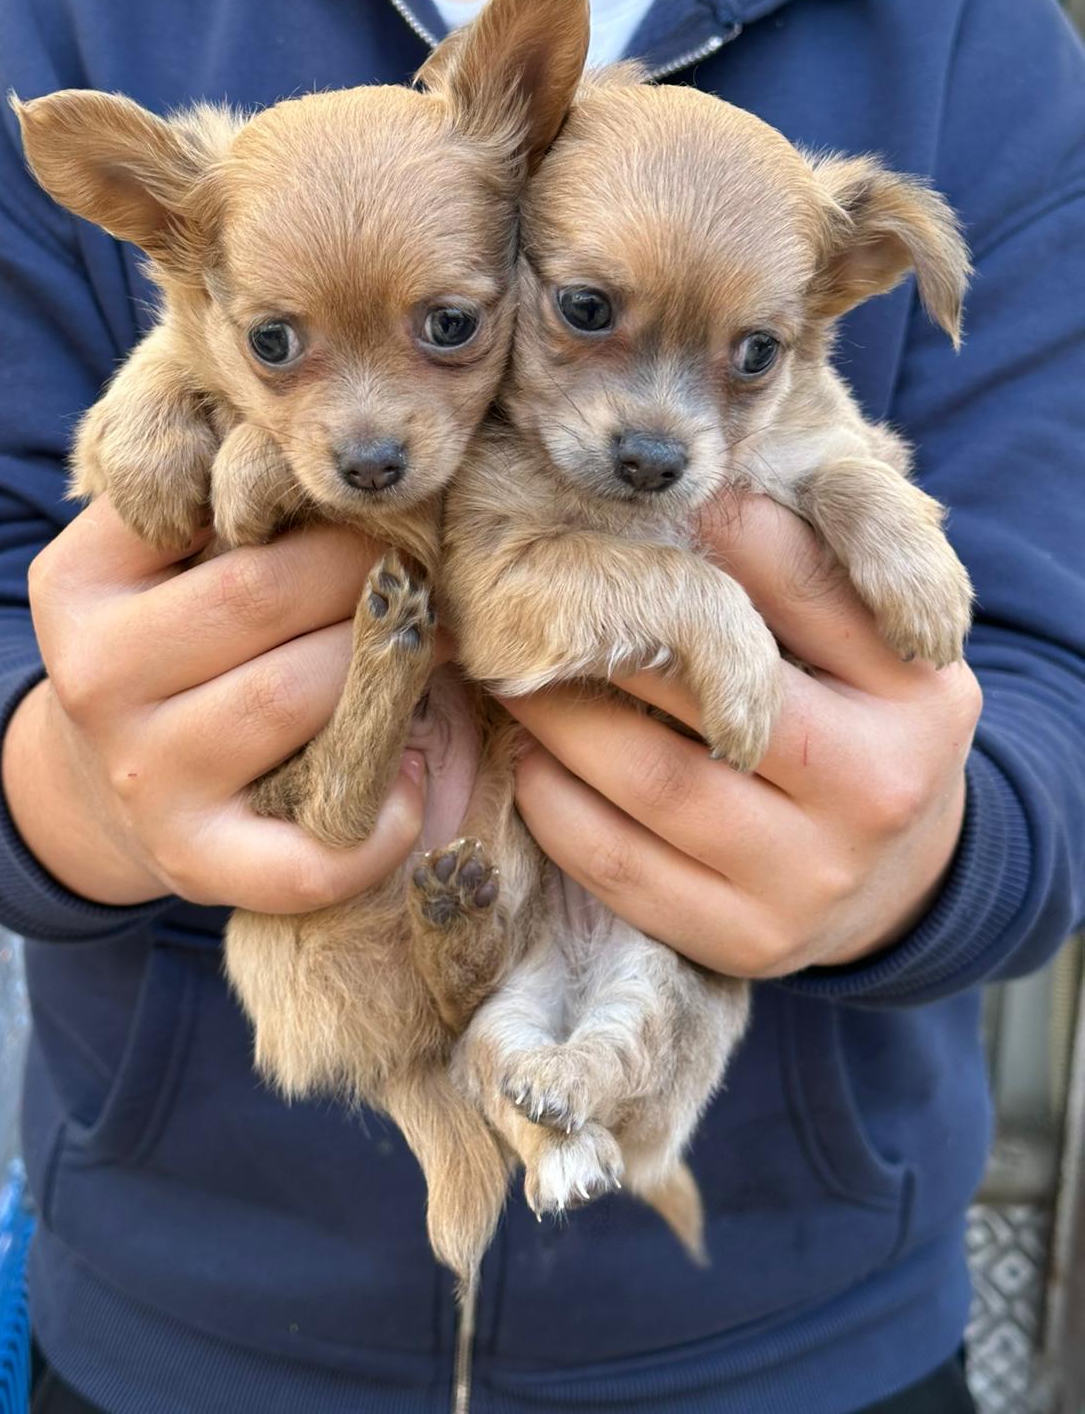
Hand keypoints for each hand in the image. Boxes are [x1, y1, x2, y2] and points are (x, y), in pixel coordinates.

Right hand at [2, 497, 427, 911]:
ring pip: (291, 698)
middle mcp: (93, 677)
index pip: (213, 509)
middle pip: (262, 597)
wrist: (106, 780)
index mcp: (80, 580)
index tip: (372, 514)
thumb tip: (339, 464)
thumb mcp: (154, 552)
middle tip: (427, 578)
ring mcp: (144, 777)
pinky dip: (379, 824)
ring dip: (386, 672)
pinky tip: (411, 783)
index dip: (316, 509)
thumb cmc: (167, 639)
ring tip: (430, 654)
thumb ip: (216, 486)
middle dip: (367, 579)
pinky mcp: (193, 861)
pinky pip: (303, 857)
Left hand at [503, 495, 981, 977]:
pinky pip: (620, 866)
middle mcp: (877, 788)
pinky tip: (534, 755)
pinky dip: (557, 801)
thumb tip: (683, 493)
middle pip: (712, 691)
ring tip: (517, 670)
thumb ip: (801, 572)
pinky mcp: (746, 941)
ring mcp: (810, 877)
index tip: (636, 507)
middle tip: (539, 591)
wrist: (901, 876)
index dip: (708, 536)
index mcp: (917, 692)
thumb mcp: (869, 641)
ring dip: (560, 716)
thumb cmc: (864, 723)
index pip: (799, 589)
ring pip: (651, 781)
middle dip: (611, 633)